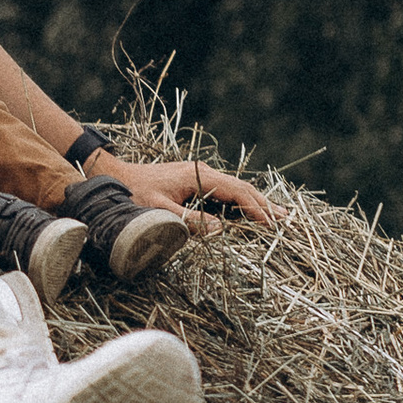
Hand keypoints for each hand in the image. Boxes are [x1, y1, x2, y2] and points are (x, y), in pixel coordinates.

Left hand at [88, 151, 276, 236]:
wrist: (116, 177)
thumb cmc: (135, 194)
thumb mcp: (161, 211)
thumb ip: (190, 221)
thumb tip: (220, 230)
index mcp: (200, 176)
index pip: (237, 192)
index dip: (255, 208)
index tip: (271, 224)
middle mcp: (204, 172)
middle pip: (242, 188)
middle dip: (264, 204)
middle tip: (286, 220)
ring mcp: (201, 175)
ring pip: (236, 188)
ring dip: (256, 202)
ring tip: (277, 215)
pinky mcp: (196, 180)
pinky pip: (225, 190)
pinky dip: (241, 200)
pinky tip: (249, 209)